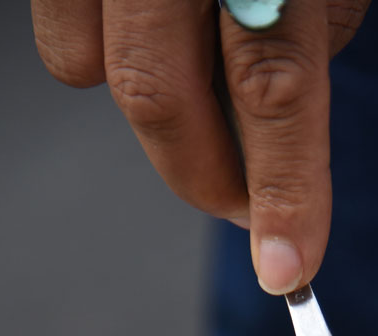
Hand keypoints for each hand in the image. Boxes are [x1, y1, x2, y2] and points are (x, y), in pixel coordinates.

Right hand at [31, 0, 369, 292]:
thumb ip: (314, 16)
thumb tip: (289, 111)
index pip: (276, 81)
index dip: (286, 191)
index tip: (290, 269)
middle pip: (161, 96)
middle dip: (209, 177)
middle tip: (247, 209)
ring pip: (93, 70)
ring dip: (157, 106)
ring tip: (202, 66)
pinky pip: (63, 37)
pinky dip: (106, 52)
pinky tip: (156, 24)